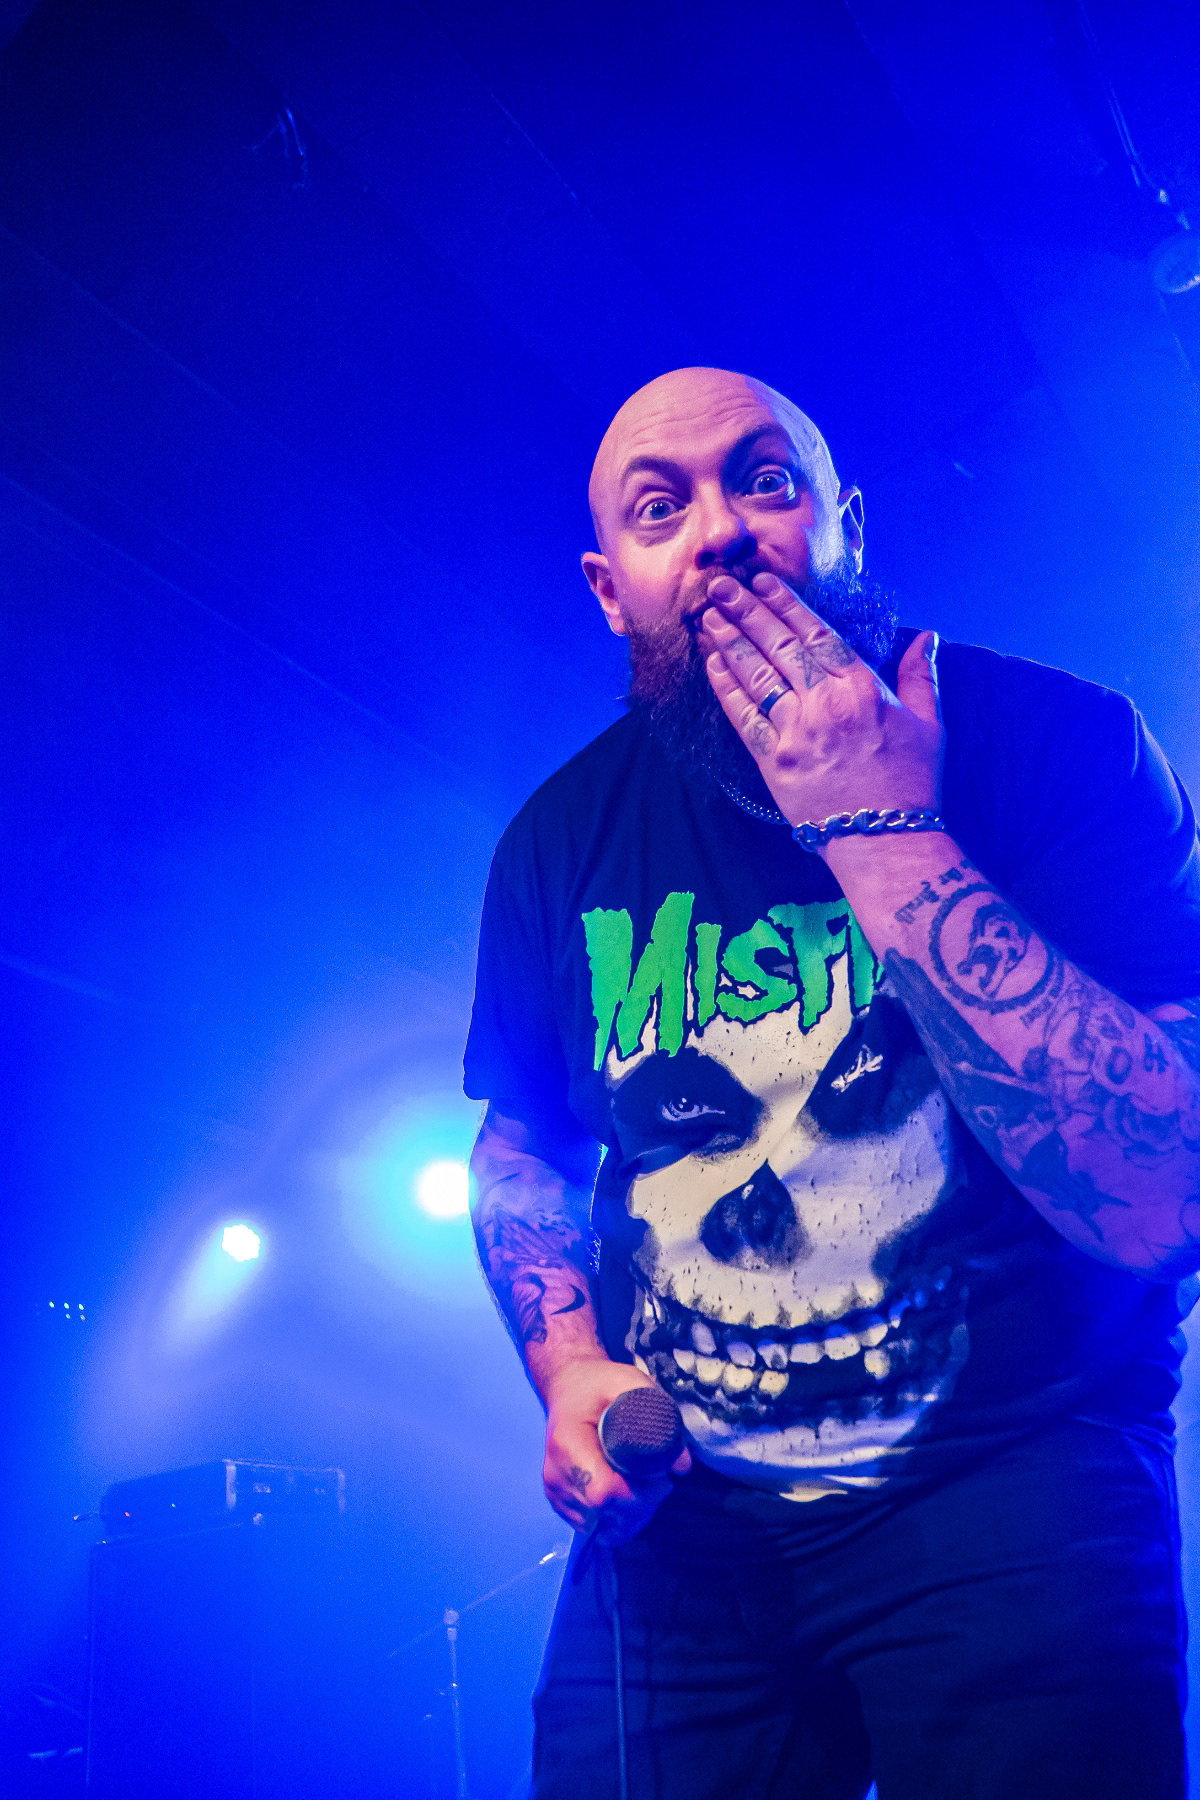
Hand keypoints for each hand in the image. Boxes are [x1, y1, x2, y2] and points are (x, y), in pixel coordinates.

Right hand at [542, 1358, 691, 1544]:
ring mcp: (554, 1490)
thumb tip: (682, 1466)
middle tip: (659, 1482)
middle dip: (641, 1507)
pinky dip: (615, 1518)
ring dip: (629, 1515)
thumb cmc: (599, 1384)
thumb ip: (659, 1417)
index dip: (637, 1495)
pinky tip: (627, 1494)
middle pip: (604, 1514)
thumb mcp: (631, 1383)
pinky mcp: (558, 1500)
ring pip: (600, 1526)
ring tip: (644, 1487)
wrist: (567, 1386)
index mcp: (568, 1444)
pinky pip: (592, 1525)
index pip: (603, 1492)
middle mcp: (556, 1473)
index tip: (660, 1479)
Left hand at [700, 572, 942, 832]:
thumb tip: (926, 636)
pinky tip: (710, 663)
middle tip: (720, 585)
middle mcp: (825, 703)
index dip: (786, 604)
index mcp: (862, 688)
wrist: (884, 839)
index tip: (763, 581)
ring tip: (708, 615)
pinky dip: (725, 687)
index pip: (816, 634)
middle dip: (746, 611)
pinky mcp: (772, 761)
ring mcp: (796, 731)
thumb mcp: (929, 725)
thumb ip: (920, 676)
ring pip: (755, 675)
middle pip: (778, 646)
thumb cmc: (911, 783)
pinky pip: (743, 715)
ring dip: (728, 641)